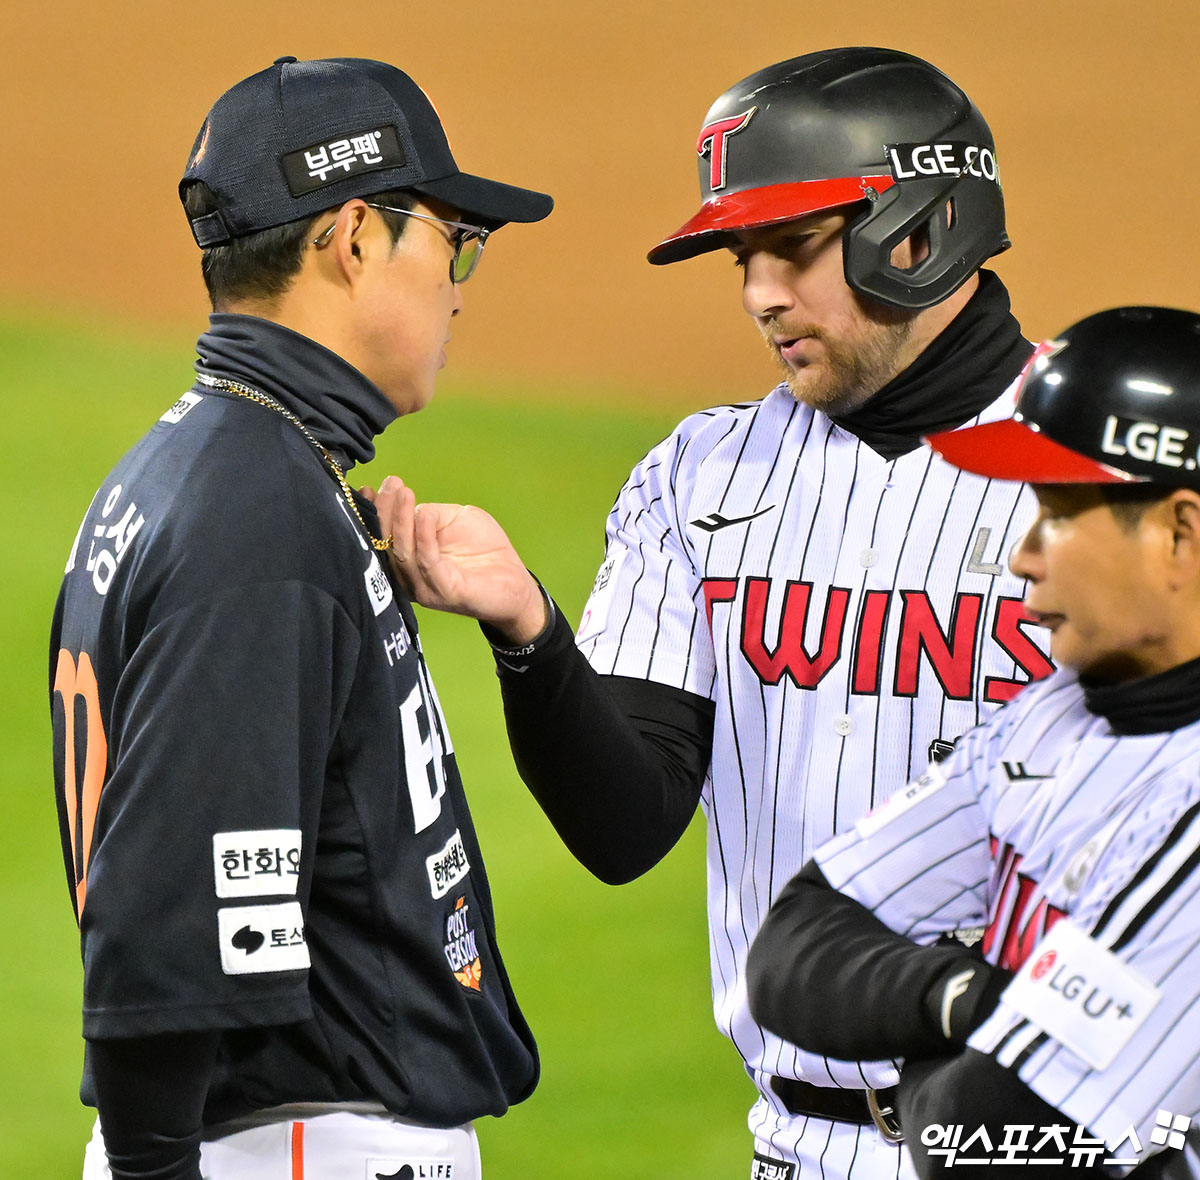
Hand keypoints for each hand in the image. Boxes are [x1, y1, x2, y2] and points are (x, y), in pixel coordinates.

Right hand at [367, 476, 547, 643]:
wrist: (516, 584)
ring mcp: (425, 587)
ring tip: (403, 494)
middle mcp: (410, 576)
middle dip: (386, 510)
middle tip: (390, 484)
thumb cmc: (485, 551)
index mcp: (408, 560)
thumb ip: (433, 514)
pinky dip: (424, 538)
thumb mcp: (457, 520)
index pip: (384, 535)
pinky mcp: (444, 592)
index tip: (371, 486)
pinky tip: (423, 516)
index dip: (376, 511)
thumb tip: (414, 509)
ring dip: (401, 521)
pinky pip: (428, 563)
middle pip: (387, 543)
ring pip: (404, 553)